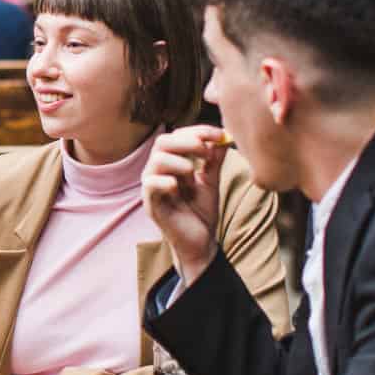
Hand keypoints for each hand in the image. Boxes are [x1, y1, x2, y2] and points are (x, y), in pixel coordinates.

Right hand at [142, 125, 226, 284]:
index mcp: (170, 162)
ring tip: (194, 176)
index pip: (177, 135)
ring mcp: (152, 187)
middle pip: (163, 142)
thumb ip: (214, 160)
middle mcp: (157, 171)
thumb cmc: (201, 212)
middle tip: (206, 153)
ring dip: (180, 163)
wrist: (201, 243)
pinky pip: (150, 185)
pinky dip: (166, 182)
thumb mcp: (211, 181)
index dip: (198, 131)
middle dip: (187, 142)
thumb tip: (223, 137)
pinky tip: (179, 189)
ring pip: (156, 160)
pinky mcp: (151, 204)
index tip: (220, 135)